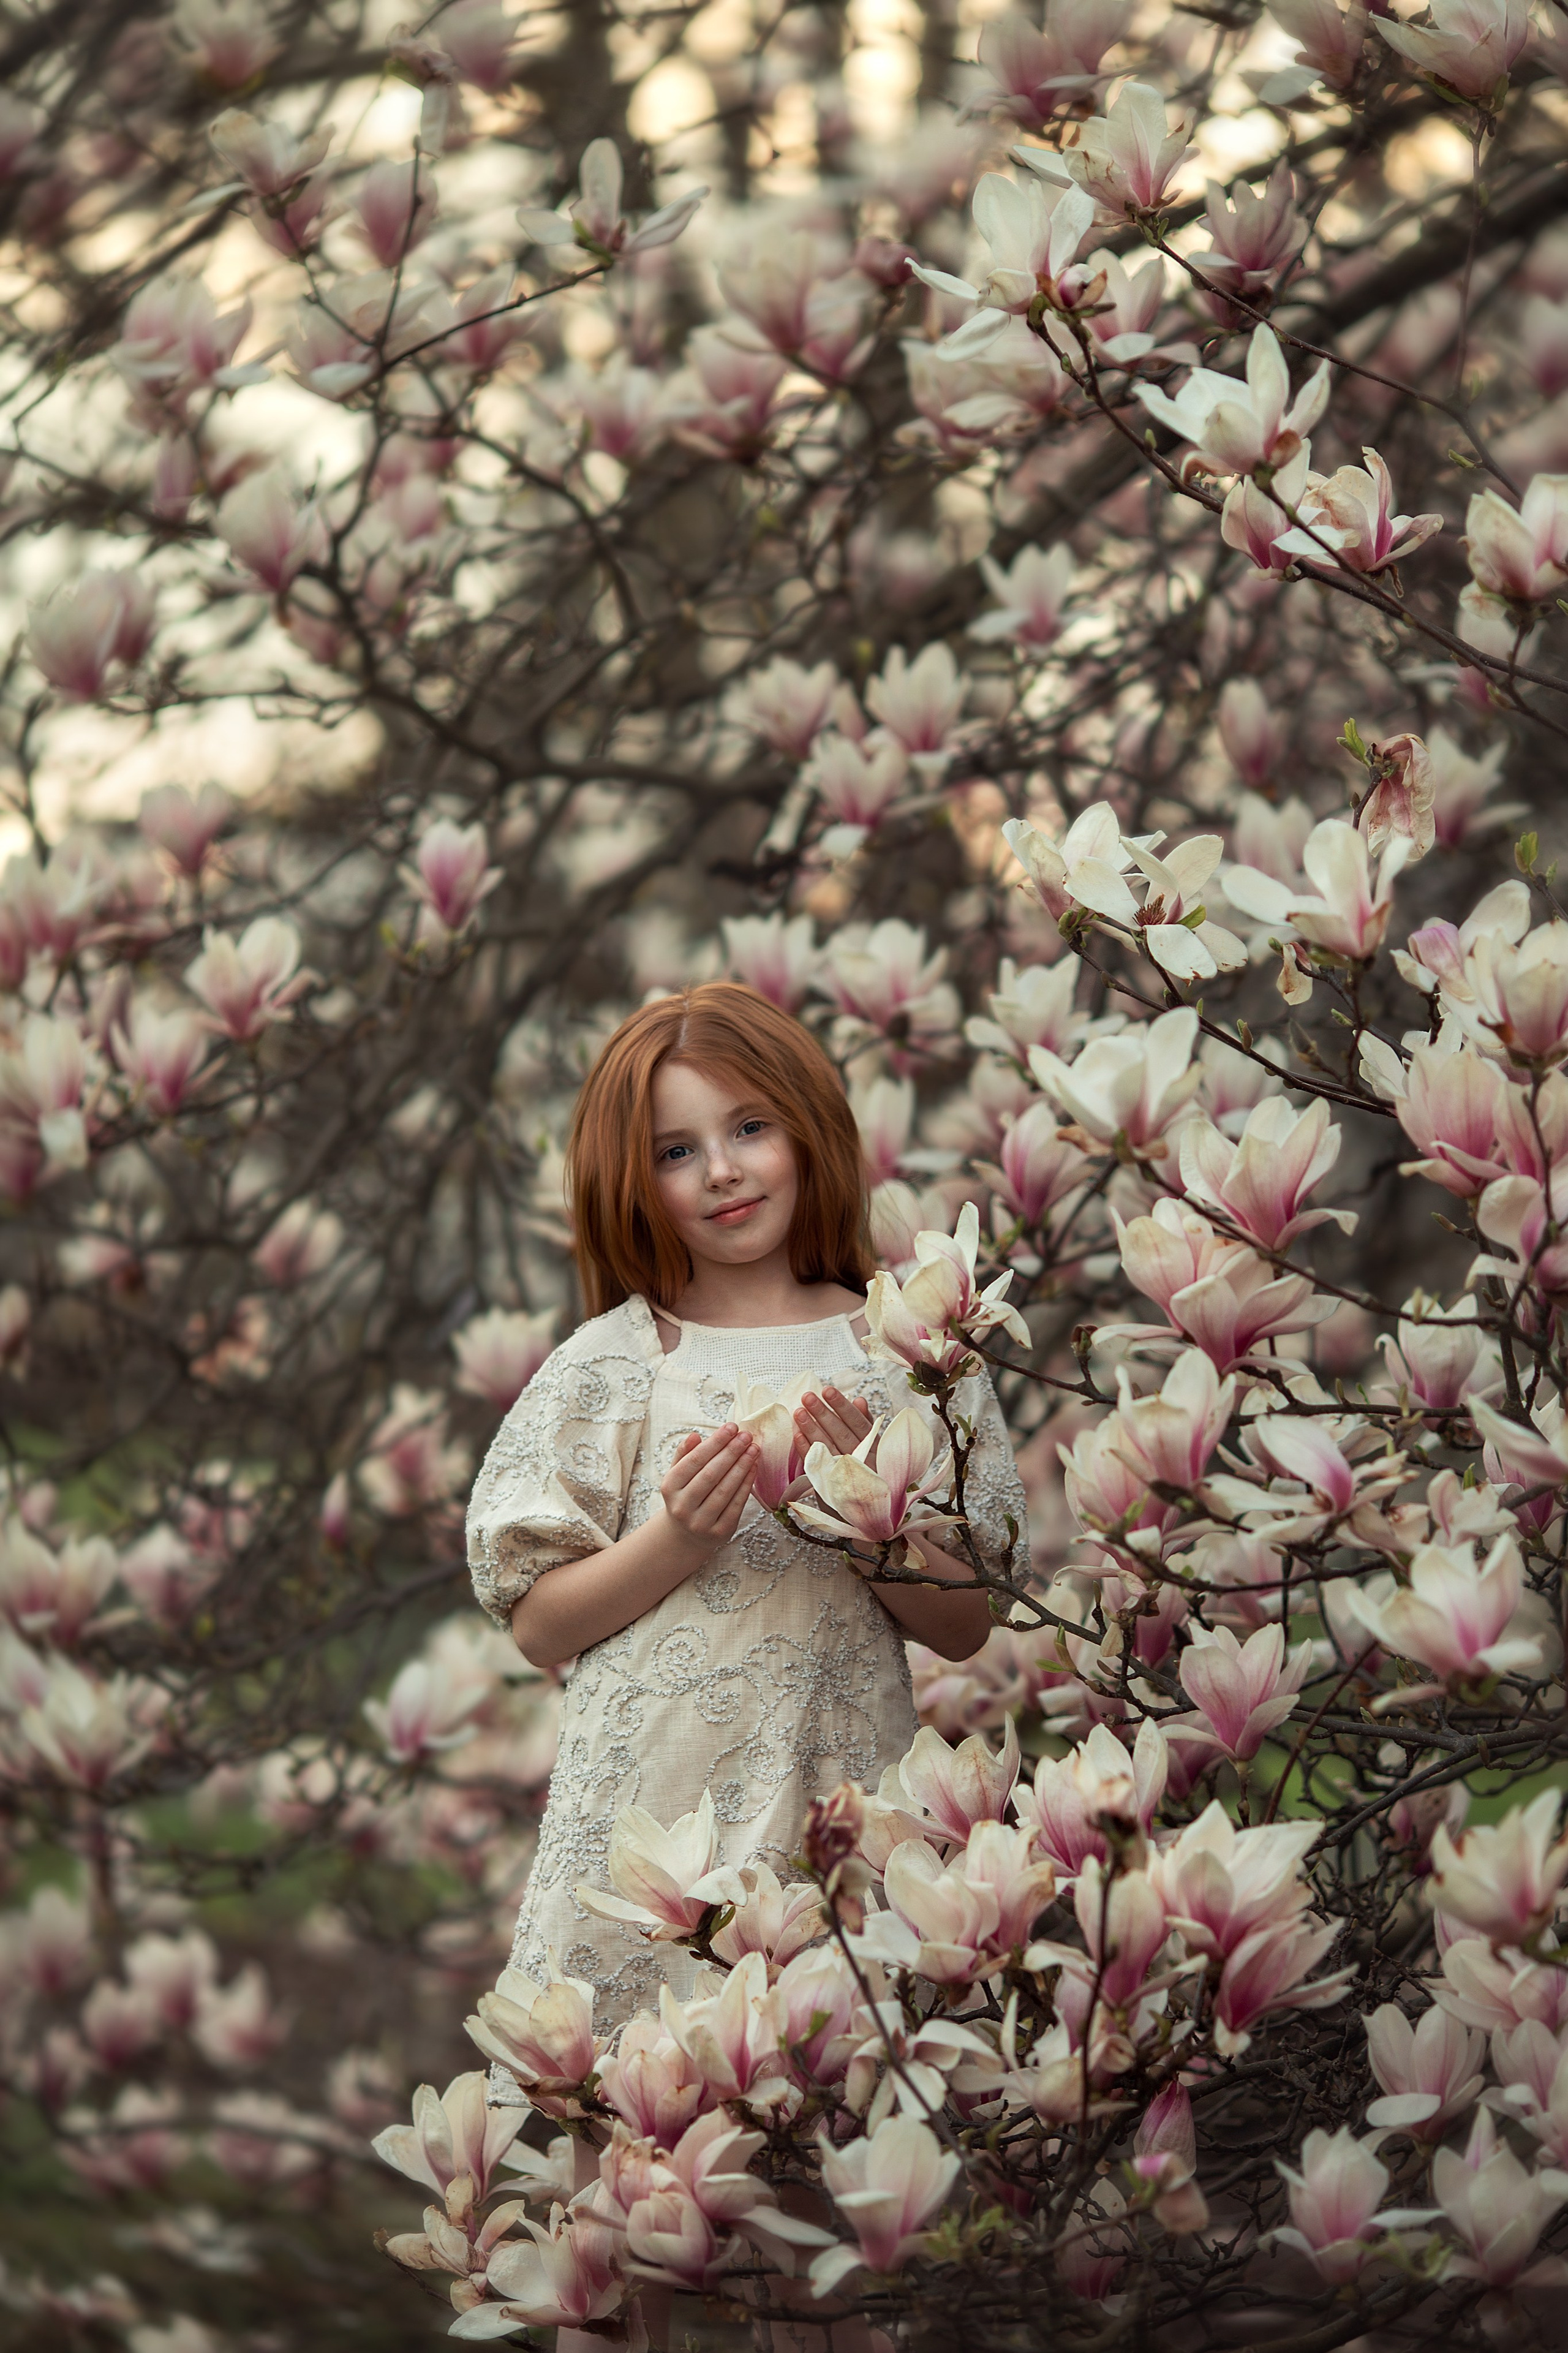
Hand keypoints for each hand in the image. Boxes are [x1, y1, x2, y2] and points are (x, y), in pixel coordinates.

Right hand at [661, 1423, 757, 1556]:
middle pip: (710, 1475)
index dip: (715, 1442)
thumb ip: (685, 1454)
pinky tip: (753, 1468)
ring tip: (754, 1448)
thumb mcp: (678, 1475)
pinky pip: (736, 1505)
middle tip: (746, 1435)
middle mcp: (682, 1506)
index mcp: (670, 1487)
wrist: (686, 1535)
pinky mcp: (719, 1533)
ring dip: (742, 1466)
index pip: (694, 1460)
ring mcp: (700, 1522)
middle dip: (731, 1452)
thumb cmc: (685, 1495)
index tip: (732, 1427)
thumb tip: (694, 1436)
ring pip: (725, 1490)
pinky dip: (747, 1484)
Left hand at [781, 1385, 876, 1503]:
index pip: (858, 1424)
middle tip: (807, 1396)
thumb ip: (865, 1424)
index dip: (842, 1407)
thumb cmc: (870, 1472)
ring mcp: (847, 1477)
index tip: (827, 1390)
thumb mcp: (873, 1447)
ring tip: (798, 1411)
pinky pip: (816, 1467)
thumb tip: (859, 1399)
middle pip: (841, 1435)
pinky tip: (796, 1435)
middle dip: (823, 1414)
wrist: (868, 1515)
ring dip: (811, 1429)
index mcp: (875, 1450)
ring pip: (828, 1449)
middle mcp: (863, 1463)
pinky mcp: (831, 1490)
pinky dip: (806, 1451)